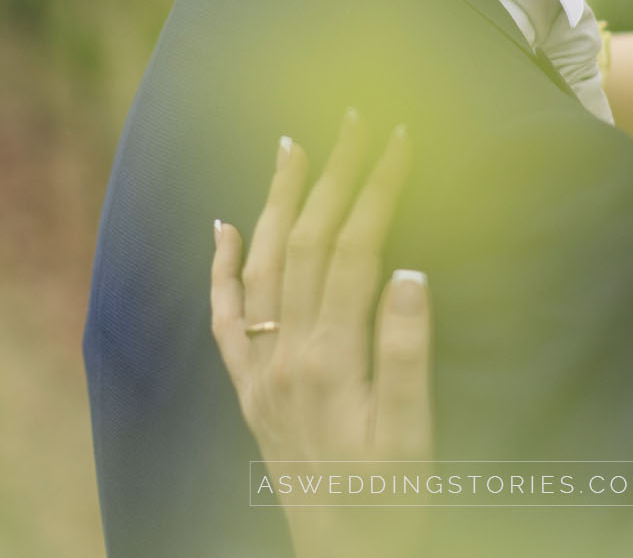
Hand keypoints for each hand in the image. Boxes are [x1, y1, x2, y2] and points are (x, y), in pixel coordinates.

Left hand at [209, 111, 430, 557]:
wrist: (341, 556)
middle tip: (352, 118)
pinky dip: (219, 266)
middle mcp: (284, 354)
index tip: (400, 135)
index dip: (376, 187)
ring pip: (261, 263)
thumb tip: (411, 272)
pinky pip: (222, 316)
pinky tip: (220, 226)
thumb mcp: (414, 435)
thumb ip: (407, 354)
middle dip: (332, 174)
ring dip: (276, 200)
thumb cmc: (388, 500)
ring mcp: (259, 370)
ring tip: (292, 146)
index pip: (353, 248)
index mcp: (331, 359)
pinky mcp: (247, 389)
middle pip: (305, 242)